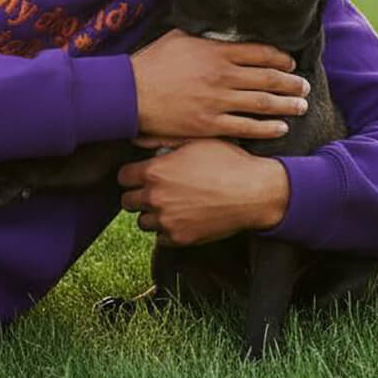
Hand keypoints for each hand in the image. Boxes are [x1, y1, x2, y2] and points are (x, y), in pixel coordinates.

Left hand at [117, 140, 289, 245]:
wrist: (255, 192)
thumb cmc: (228, 161)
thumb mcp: (195, 142)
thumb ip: (161, 141)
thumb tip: (135, 139)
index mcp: (155, 172)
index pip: (122, 178)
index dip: (132, 176)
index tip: (141, 176)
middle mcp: (155, 197)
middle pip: (128, 202)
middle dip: (139, 196)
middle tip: (156, 192)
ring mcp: (166, 220)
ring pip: (143, 222)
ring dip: (153, 215)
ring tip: (173, 205)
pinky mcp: (180, 238)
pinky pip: (161, 237)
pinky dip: (168, 230)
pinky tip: (184, 218)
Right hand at [129, 29, 309, 142]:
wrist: (130, 93)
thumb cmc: (152, 63)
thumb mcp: (180, 37)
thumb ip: (206, 36)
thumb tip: (224, 32)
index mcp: (217, 51)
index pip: (261, 53)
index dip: (281, 59)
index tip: (291, 63)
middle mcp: (223, 75)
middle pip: (269, 78)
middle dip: (292, 83)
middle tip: (305, 86)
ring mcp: (218, 101)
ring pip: (263, 103)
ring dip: (287, 105)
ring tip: (301, 105)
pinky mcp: (210, 124)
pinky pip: (247, 127)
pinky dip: (268, 128)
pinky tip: (281, 128)